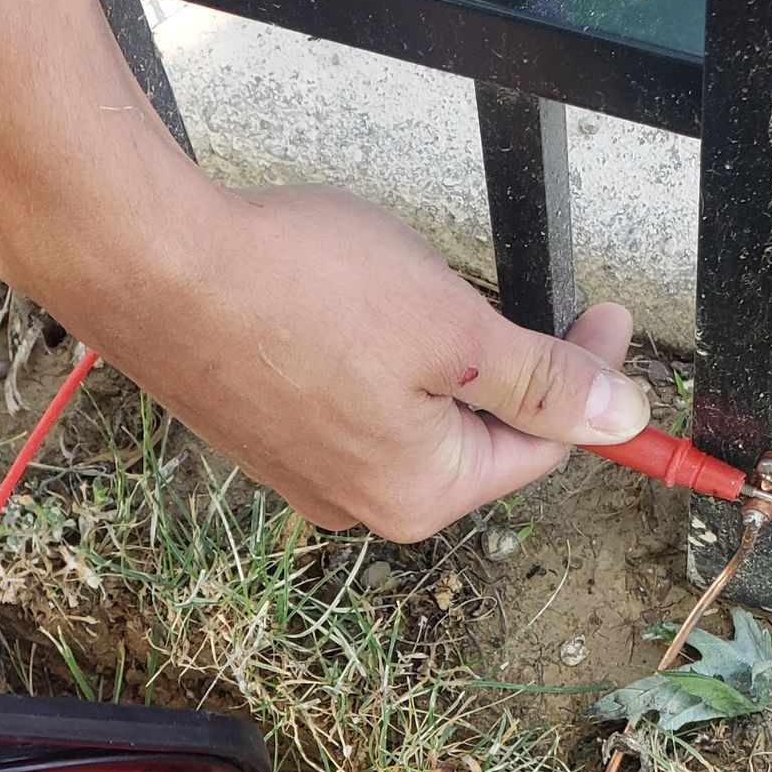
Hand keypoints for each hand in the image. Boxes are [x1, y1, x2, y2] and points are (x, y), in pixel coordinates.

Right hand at [55, 179, 645, 543]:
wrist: (152, 267)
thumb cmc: (296, 291)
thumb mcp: (458, 329)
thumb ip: (544, 382)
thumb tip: (620, 417)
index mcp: (418, 495)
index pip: (539, 449)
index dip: (589, 379)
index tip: (610, 316)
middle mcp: (358, 504)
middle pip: (471, 439)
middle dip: (508, 370)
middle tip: (522, 294)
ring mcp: (302, 473)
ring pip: (408, 416)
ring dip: (436, 357)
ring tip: (419, 288)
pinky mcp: (261, 433)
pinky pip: (347, 401)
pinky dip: (372, 356)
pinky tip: (352, 303)